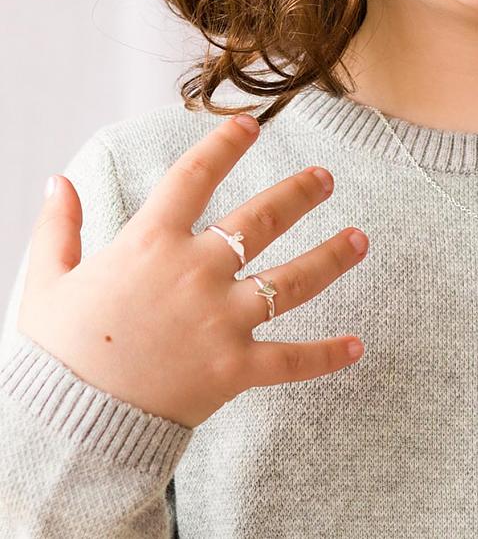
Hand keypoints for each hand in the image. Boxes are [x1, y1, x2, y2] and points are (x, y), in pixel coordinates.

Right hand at [18, 113, 368, 428]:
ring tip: (360, 239)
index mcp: (150, 244)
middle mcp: (195, 274)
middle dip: (298, 194)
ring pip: (292, 281)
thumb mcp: (48, 280)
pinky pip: (292, 360)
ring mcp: (221, 322)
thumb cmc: (62, 348)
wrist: (74, 419)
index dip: (224, 144)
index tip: (251, 125)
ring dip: (331, 257)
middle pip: (261, 220)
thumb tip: (57, 181)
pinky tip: (357, 346)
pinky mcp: (235, 369)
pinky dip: (327, 355)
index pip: (194, 176)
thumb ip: (58, 227)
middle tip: (325, 179)